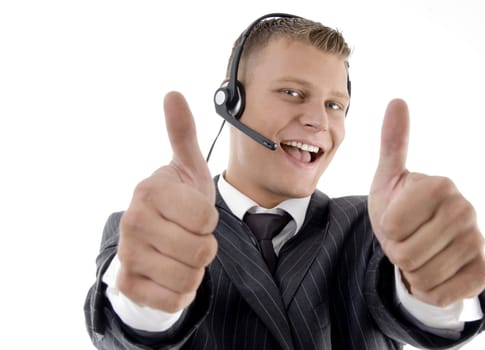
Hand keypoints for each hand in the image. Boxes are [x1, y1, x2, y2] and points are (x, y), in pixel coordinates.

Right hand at [117, 92, 218, 312]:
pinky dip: (183, 291)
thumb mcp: (186, 169)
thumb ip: (182, 134)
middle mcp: (132, 221)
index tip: (195, 213)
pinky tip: (170, 274)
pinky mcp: (129, 286)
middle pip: (202, 250)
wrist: (152, 242)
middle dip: (205, 246)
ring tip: (181, 253)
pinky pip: (176, 300)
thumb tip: (173, 94)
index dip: (209, 219)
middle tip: (190, 235)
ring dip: (195, 269)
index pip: (205, 217)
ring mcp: (127, 255)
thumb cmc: (178, 203)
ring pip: (191, 278)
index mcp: (150, 190)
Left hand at [368, 99, 484, 306]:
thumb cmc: (398, 208)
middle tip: (404, 240)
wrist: (420, 242)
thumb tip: (397, 100)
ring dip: (411, 271)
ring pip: (424, 275)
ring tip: (418, 254)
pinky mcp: (484, 269)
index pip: (393, 224)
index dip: (385, 228)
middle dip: (396, 252)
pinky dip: (430, 288)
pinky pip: (446, 291)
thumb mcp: (388, 178)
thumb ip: (393, 142)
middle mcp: (465, 209)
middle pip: (407, 253)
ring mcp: (478, 240)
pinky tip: (434, 270)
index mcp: (440, 184)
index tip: (394, 220)